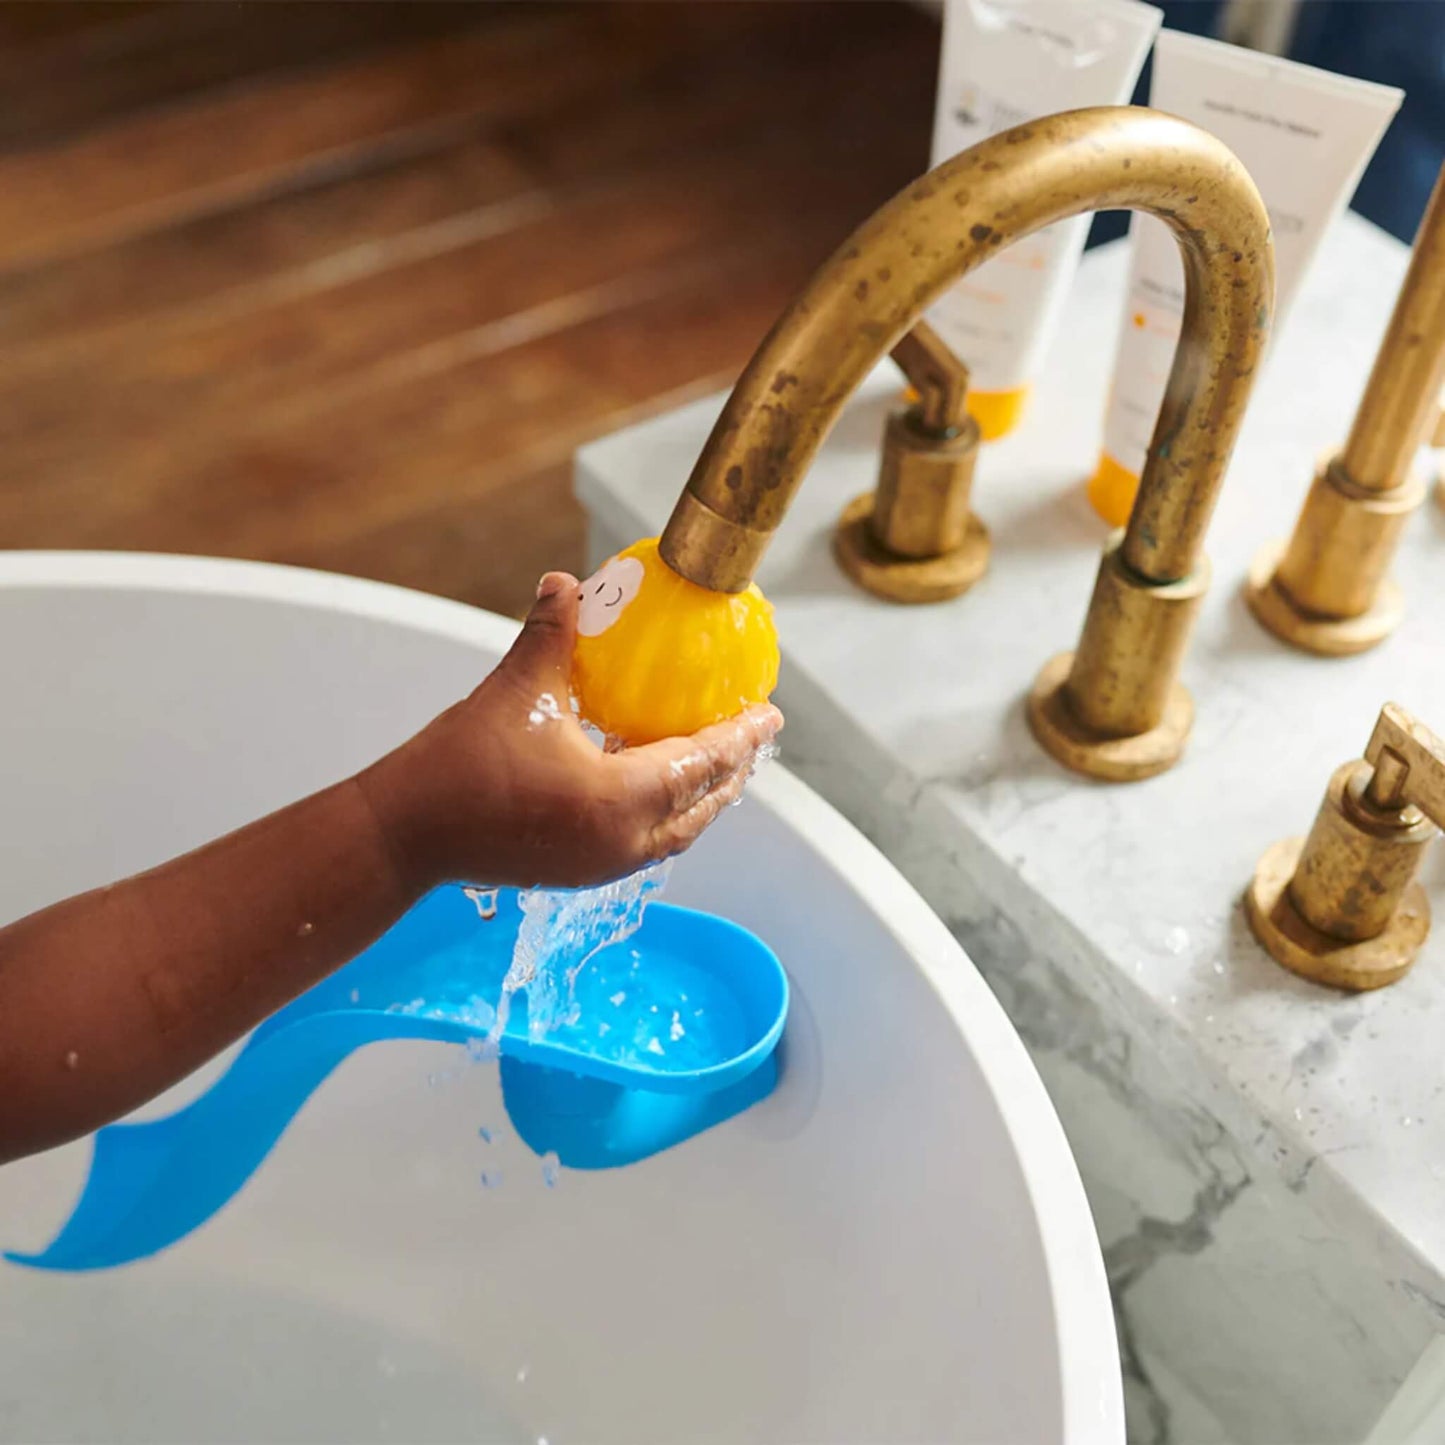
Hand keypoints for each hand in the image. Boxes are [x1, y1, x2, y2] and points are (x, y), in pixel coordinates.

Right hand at [360, 573, 782, 889]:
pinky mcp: (578, 871)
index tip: (772, 713)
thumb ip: (553, 632)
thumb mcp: (517, 688)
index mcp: (621, 801)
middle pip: (701, 806)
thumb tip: (567, 581)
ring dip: (701, 795)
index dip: (741, 736)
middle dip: (733, 771)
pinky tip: (654, 778)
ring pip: (676, 831)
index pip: (703, 764)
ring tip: (716, 759)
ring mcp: (601, 865)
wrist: (404, 834)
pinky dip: (665, 809)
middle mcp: (623, 843)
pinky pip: (644, 840)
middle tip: (753, 735)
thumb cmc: (460, 762)